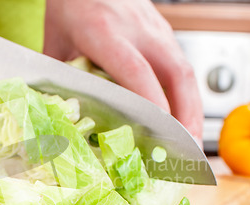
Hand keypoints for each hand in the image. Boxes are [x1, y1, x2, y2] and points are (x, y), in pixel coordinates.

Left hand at [44, 0, 203, 141]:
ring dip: (193, 107)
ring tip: (190, 140)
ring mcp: (156, 29)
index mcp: (104, 31)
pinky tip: (182, 116)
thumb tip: (62, 117)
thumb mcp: (56, 41)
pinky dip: (186, 95)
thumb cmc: (72, 4)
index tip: (161, 132)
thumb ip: (60, 79)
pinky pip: (182, 66)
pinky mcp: (164, 31)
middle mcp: (138, 29)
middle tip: (188, 147)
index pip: (136, 71)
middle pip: (177, 72)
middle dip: (187, 114)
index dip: (152, 102)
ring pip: (186, 71)